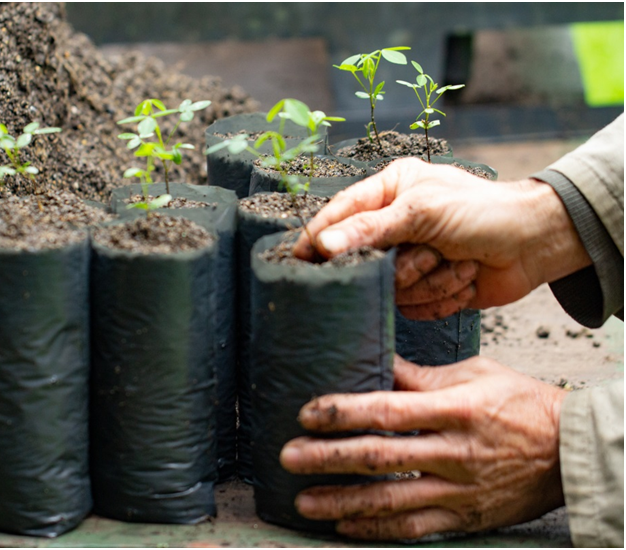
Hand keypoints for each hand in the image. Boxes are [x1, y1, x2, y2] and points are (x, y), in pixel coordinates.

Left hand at [280, 355, 566, 539]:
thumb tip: (375, 362)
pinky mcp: (465, 517)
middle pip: (380, 458)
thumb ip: (421, 375)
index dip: (342, 413)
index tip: (306, 413)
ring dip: (342, 502)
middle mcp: (454, 452)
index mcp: (455, 410)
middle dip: (327, 459)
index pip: (387, 411)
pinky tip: (345, 526)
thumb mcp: (475, 375)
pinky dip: (377, 531)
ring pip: (391, 502)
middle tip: (288, 457)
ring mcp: (460, 490)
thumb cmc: (522, 404)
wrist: (571, 451)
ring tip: (304, 501)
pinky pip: (415, 530)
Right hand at [293, 158, 591, 318]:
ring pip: (391, 290)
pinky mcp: (426, 289)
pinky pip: (413, 308)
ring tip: (457, 263)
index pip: (339, 215)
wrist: (535, 243)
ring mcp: (410, 259)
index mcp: (390, 191)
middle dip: (403, 266)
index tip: (299, 259)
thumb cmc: (483, 212)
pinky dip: (441, 296)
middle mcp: (395, 225)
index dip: (318, 237)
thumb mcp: (421, 211)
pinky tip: (464, 278)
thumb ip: (368, 228)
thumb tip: (322, 243)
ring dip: (429, 281)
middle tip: (428, 255)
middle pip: (365, 262)